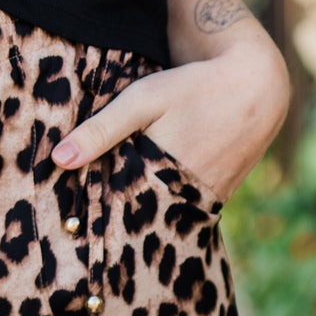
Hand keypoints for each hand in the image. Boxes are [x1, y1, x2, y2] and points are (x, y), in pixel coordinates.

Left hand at [52, 42, 290, 208]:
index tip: (64, 219)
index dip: (89, 213)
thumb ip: (102, 129)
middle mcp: (182, 199)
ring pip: (157, 219)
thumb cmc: (194, 88)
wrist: (256, 88)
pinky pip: (179, 212)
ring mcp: (202, 203)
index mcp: (159, 177)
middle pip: (135, 220)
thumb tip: (58, 159)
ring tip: (102, 220)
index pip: (113, 210)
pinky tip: (142, 200)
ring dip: (135, 215)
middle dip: (108, 220)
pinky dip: (159, 208)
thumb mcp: (143, 99)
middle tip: (76, 226)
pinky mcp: (214, 200)